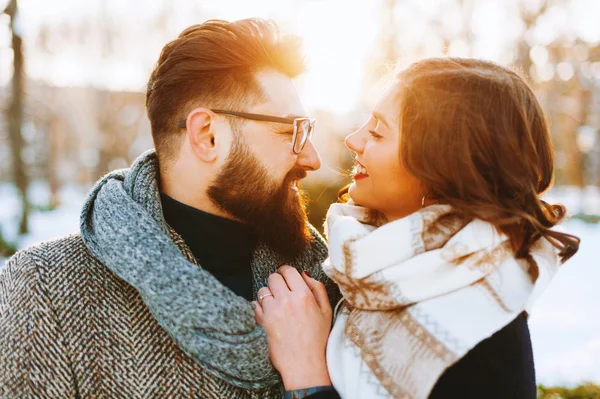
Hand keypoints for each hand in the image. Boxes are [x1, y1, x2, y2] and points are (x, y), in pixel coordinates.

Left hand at [253, 265, 332, 389]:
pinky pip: (254, 305)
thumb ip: (318, 289)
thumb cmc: (317, 340)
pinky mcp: (263, 321)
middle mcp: (288, 300)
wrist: (305, 365)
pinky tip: (268, 316)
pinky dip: (258, 309)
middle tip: (280, 293)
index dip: (285, 272)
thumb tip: (305, 273)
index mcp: (304, 295)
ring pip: (262, 290)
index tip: (285, 277)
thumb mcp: (326, 312)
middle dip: (276, 283)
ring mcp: (274, 310)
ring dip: (267, 296)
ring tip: (275, 307)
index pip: (288, 271)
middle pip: (273, 277)